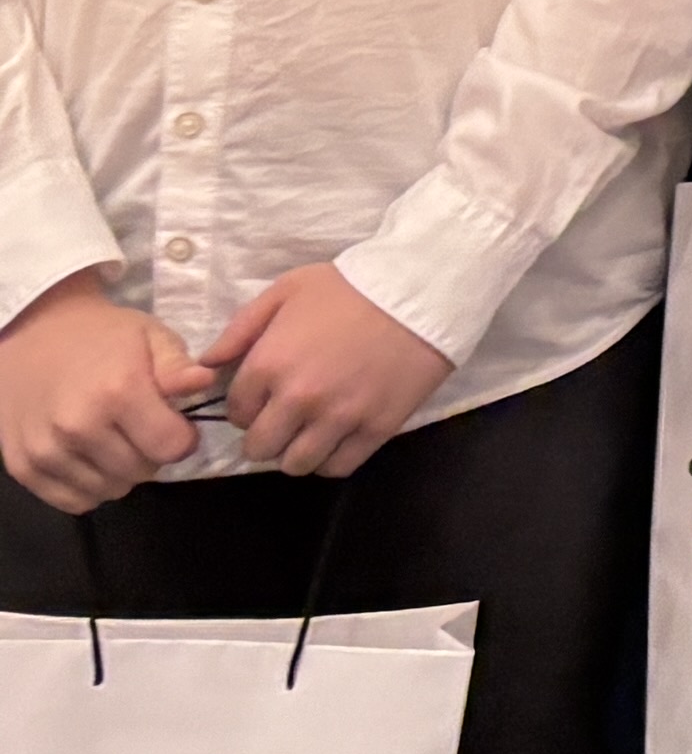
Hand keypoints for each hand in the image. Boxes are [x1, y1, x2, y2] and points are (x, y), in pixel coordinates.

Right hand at [0, 271, 207, 512]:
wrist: (33, 336)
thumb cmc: (102, 336)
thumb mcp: (150, 337)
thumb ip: (177, 366)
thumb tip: (204, 382)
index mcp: (117, 392)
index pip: (172, 447)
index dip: (183, 437)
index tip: (175, 423)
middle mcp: (78, 427)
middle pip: (141, 472)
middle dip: (151, 454)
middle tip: (140, 428)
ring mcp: (45, 452)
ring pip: (109, 490)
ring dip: (120, 472)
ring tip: (113, 439)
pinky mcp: (22, 468)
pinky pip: (74, 501)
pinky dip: (89, 486)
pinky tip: (89, 457)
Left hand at [201, 263, 448, 481]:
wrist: (422, 289)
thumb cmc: (349, 286)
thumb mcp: (286, 290)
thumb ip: (240, 329)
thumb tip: (207, 365)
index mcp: (269, 365)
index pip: (237, 413)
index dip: (248, 406)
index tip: (265, 397)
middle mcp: (298, 399)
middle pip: (260, 448)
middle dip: (266, 435)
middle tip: (285, 418)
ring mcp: (339, 418)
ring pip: (296, 464)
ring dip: (297, 451)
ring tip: (310, 431)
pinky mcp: (376, 429)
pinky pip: (338, 467)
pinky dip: (331, 459)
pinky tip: (337, 438)